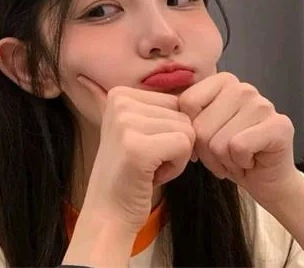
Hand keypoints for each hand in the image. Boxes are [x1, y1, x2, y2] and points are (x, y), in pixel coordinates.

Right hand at [76, 75, 195, 232]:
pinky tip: (153, 175)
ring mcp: (126, 123)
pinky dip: (177, 167)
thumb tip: (195, 90)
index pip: (175, 101)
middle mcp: (120, 101)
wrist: (108, 211)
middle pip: (182, 114)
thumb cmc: (131, 171)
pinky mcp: (137, 146)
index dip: (170, 129)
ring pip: (187, 130)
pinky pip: (184, 145)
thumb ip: (156, 108)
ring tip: (150, 167)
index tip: (147, 146)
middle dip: (175, 142)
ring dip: (176, 156)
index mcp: (120, 94)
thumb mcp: (136, 128)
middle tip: (149, 160)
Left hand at [178, 72, 295, 204]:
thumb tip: (168, 119)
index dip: (190, 131)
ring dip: (222, 160)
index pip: (186, 102)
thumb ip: (185, 116)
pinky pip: (238, 148)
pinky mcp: (279, 125)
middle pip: (201, 126)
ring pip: (218, 141)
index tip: (203, 139)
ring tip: (235, 157)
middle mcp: (243, 88)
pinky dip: (239, 163)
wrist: (262, 176)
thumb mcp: (199, 128)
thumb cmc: (226, 150)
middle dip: (205, 151)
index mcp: (221, 81)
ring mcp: (262, 105)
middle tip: (221, 154)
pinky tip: (249, 160)